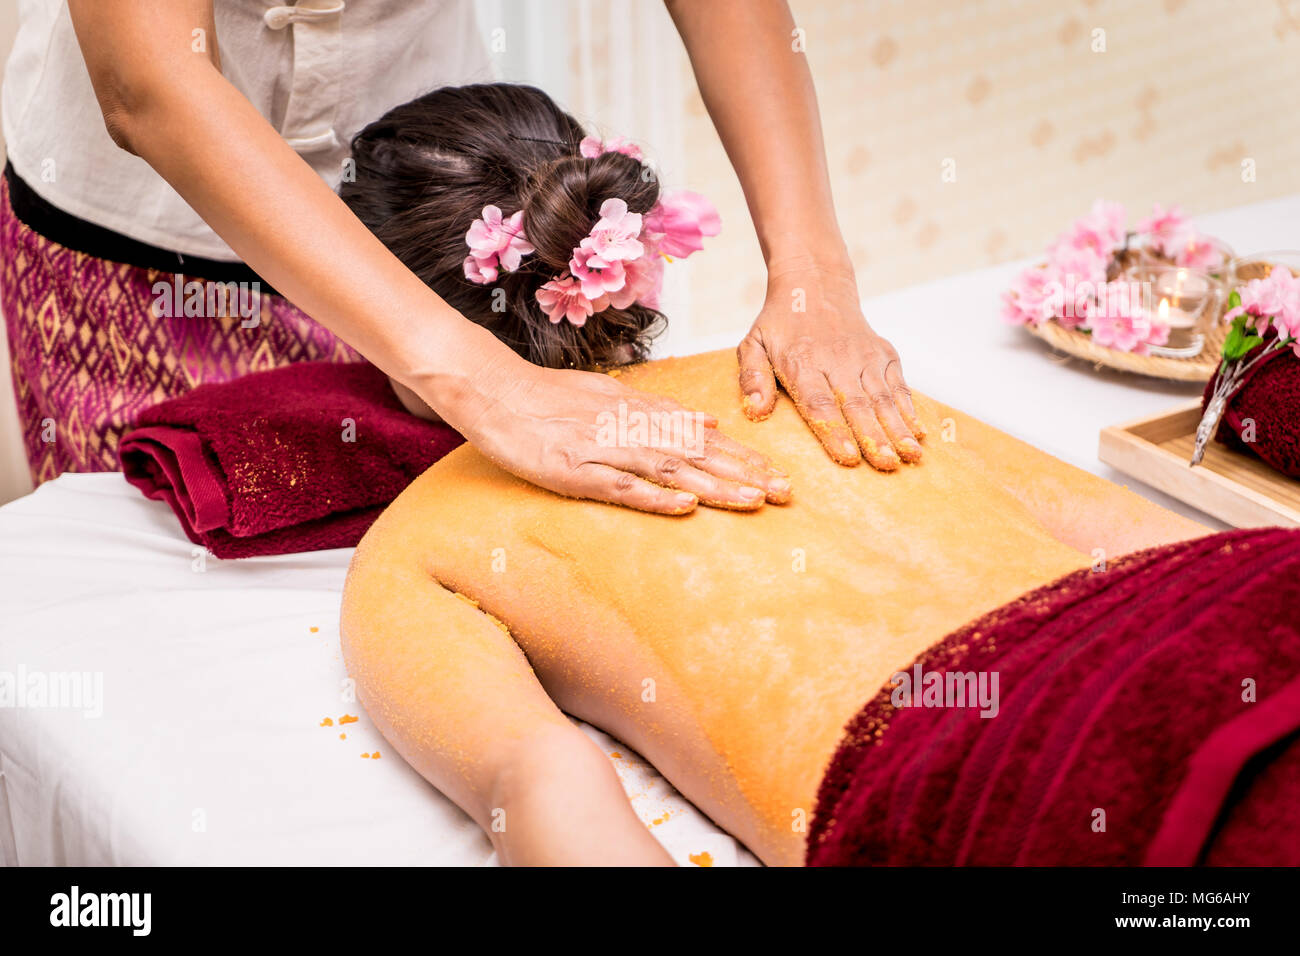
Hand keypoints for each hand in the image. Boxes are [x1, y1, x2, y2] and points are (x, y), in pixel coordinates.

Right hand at [437, 351, 790, 514]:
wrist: (493, 391)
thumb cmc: (549, 397)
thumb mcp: (611, 395)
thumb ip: (660, 410)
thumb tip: (708, 421)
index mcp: (640, 412)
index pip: (702, 437)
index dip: (744, 456)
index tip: (779, 474)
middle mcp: (629, 428)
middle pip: (697, 454)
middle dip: (744, 474)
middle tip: (786, 493)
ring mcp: (603, 449)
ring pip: (669, 468)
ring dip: (714, 486)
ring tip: (753, 502)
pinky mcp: (574, 471)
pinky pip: (620, 486)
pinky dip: (654, 495)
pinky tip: (684, 507)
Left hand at [737, 263, 924, 469]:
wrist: (815, 285)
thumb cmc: (781, 324)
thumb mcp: (754, 344)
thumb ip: (752, 378)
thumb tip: (755, 411)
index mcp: (802, 362)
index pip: (819, 403)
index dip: (835, 431)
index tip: (849, 457)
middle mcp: (838, 359)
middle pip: (857, 405)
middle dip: (874, 438)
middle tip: (887, 465)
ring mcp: (864, 356)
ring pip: (882, 397)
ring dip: (898, 429)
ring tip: (910, 455)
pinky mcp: (883, 353)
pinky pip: (898, 384)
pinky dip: (909, 408)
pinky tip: (918, 432)